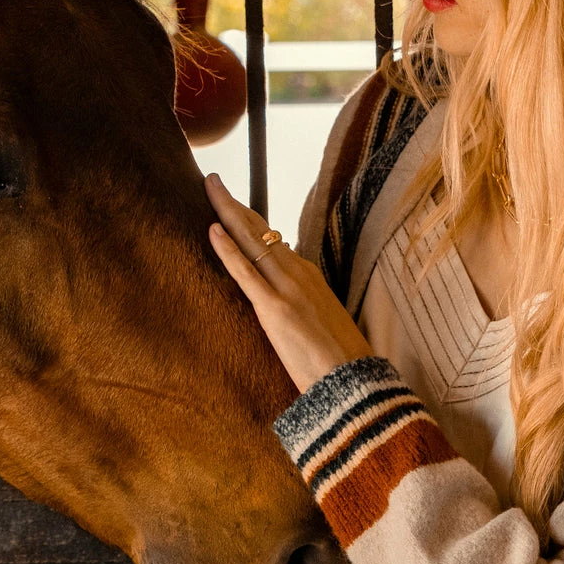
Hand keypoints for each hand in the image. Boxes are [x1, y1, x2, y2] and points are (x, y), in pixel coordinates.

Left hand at [205, 173, 373, 391]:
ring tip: (210, 187)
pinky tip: (211, 230)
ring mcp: (287, 289)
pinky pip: (245, 272)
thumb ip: (303, 302)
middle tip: (212, 180)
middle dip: (233, 203)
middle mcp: (299, 274)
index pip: (273, 240)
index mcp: (309, 277)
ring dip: (228, 212)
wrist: (354, 383)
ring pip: (253, 241)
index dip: (251, 220)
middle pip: (260, 231)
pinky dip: (227, 249)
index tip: (233, 204)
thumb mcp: (322, 320)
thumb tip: (286, 292)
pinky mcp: (274, 309)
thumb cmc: (339, 361)